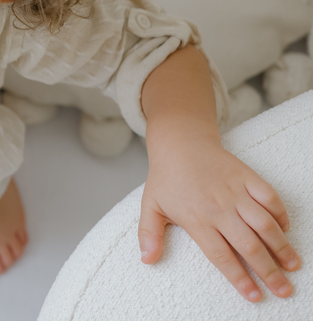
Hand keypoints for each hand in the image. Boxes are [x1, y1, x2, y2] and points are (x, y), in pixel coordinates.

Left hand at [139, 135, 300, 301]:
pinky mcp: (247, 177)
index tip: (254, 295)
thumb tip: (146, 260)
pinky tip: (285, 230)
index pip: (221, 255)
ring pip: (265, 224)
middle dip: (269, 271)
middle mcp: (219, 208)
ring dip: (282, 246)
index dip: (239, 277)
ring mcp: (235, 192)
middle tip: (284, 290)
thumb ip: (148, 234)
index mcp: (196, 218)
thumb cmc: (166, 178)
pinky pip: (270, 197)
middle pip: (249, 245)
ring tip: (293, 266)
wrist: (180, 143)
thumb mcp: (151, 205)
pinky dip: (281, 214)